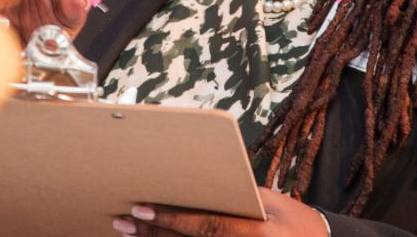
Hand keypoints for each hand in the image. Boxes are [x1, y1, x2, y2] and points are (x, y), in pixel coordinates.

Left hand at [111, 187, 329, 236]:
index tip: (142, 206)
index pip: (205, 225)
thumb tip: (196, 184)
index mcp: (254, 230)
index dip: (171, 218)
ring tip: (128, 232)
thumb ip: (233, 197)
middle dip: (152, 232)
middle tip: (123, 220)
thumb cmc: (293, 220)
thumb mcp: (267, 201)